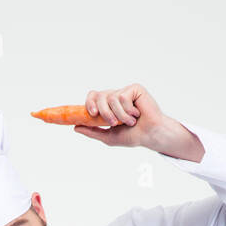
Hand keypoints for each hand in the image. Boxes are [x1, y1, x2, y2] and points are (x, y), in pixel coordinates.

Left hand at [74, 84, 202, 159]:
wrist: (150, 135)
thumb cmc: (133, 136)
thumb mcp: (108, 136)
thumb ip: (92, 131)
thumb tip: (75, 127)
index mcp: (108, 106)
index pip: (93, 97)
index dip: (89, 103)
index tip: (91, 114)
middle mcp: (115, 96)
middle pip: (99, 96)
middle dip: (103, 112)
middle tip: (112, 123)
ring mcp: (124, 92)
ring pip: (111, 98)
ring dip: (119, 115)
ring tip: (129, 122)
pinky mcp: (134, 89)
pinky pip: (123, 97)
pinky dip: (128, 110)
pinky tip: (136, 114)